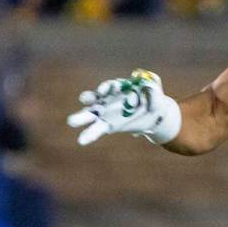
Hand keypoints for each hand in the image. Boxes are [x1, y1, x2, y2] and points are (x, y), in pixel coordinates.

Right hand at [67, 69, 181, 145]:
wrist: (155, 115)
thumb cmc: (154, 100)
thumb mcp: (156, 92)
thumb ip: (152, 88)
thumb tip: (147, 85)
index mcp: (120, 88)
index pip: (111, 87)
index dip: (107, 88)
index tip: (105, 91)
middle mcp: (109, 99)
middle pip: (96, 97)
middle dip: (88, 98)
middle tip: (83, 98)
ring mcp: (106, 112)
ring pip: (91, 114)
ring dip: (81, 117)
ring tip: (71, 122)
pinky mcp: (108, 125)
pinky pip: (97, 130)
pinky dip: (89, 134)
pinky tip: (81, 140)